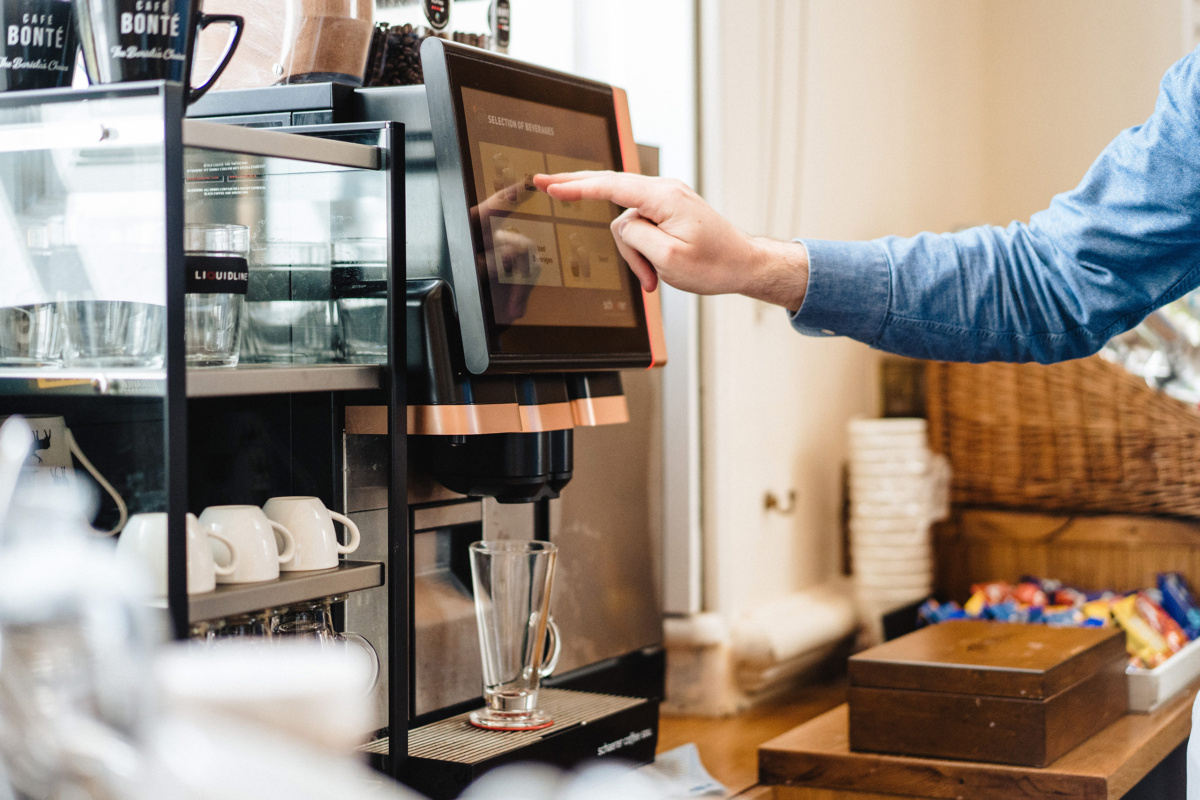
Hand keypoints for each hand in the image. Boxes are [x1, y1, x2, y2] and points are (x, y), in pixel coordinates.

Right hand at [533, 171, 809, 309]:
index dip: (575, 187)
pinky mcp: (670, 209)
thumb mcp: (668, 258)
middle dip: (578, 189)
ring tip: (652, 279)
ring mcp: (668, 198)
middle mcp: (665, 190)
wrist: (745, 264)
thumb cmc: (715, 264)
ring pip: (628, 222)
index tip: (550, 185)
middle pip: (611, 188)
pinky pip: (641, 225)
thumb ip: (636, 236)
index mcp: (664, 197)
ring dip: (633, 254)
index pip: (609, 186)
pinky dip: (642, 250)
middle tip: (545, 184)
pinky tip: (653, 271)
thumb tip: (622, 223)